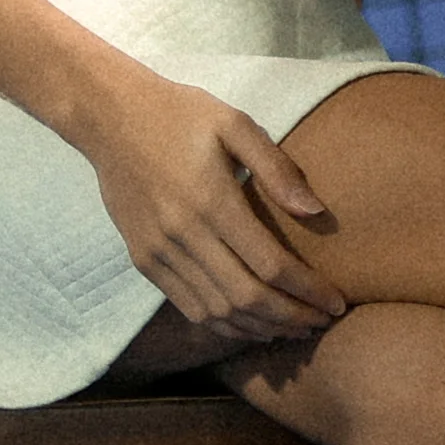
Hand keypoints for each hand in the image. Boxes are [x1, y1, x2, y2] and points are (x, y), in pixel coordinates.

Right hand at [72, 67, 347, 341]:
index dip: (308, 291)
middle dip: (291, 317)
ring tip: (294, 329)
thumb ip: (277, 169)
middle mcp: (183, 234)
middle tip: (323, 323)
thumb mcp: (235, 124)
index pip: (270, 264)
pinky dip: (224, 324)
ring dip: (260, 328)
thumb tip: (317, 213)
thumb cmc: (181, 115)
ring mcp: (159, 252)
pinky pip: (188, 306)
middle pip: (246, 297)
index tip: (336, 303)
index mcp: (212, 200)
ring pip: (217, 311)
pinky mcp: (144, 260)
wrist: (109, 118)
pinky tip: (252, 323)